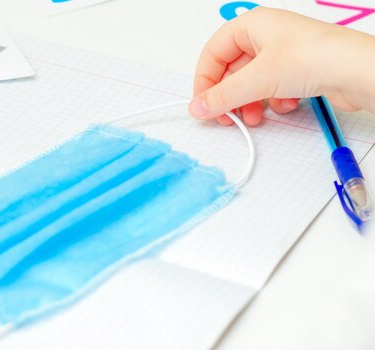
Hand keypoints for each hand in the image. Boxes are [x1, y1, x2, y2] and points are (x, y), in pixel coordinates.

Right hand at [188, 7, 374, 125]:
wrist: (358, 72)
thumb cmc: (317, 57)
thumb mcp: (258, 79)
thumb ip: (222, 96)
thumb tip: (198, 107)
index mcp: (252, 25)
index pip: (213, 52)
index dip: (205, 79)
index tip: (203, 103)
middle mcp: (266, 37)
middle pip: (231, 70)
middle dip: (228, 97)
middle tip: (225, 117)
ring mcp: (283, 55)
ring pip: (251, 83)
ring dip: (249, 104)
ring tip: (253, 118)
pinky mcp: (297, 72)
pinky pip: (271, 90)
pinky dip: (272, 102)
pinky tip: (283, 107)